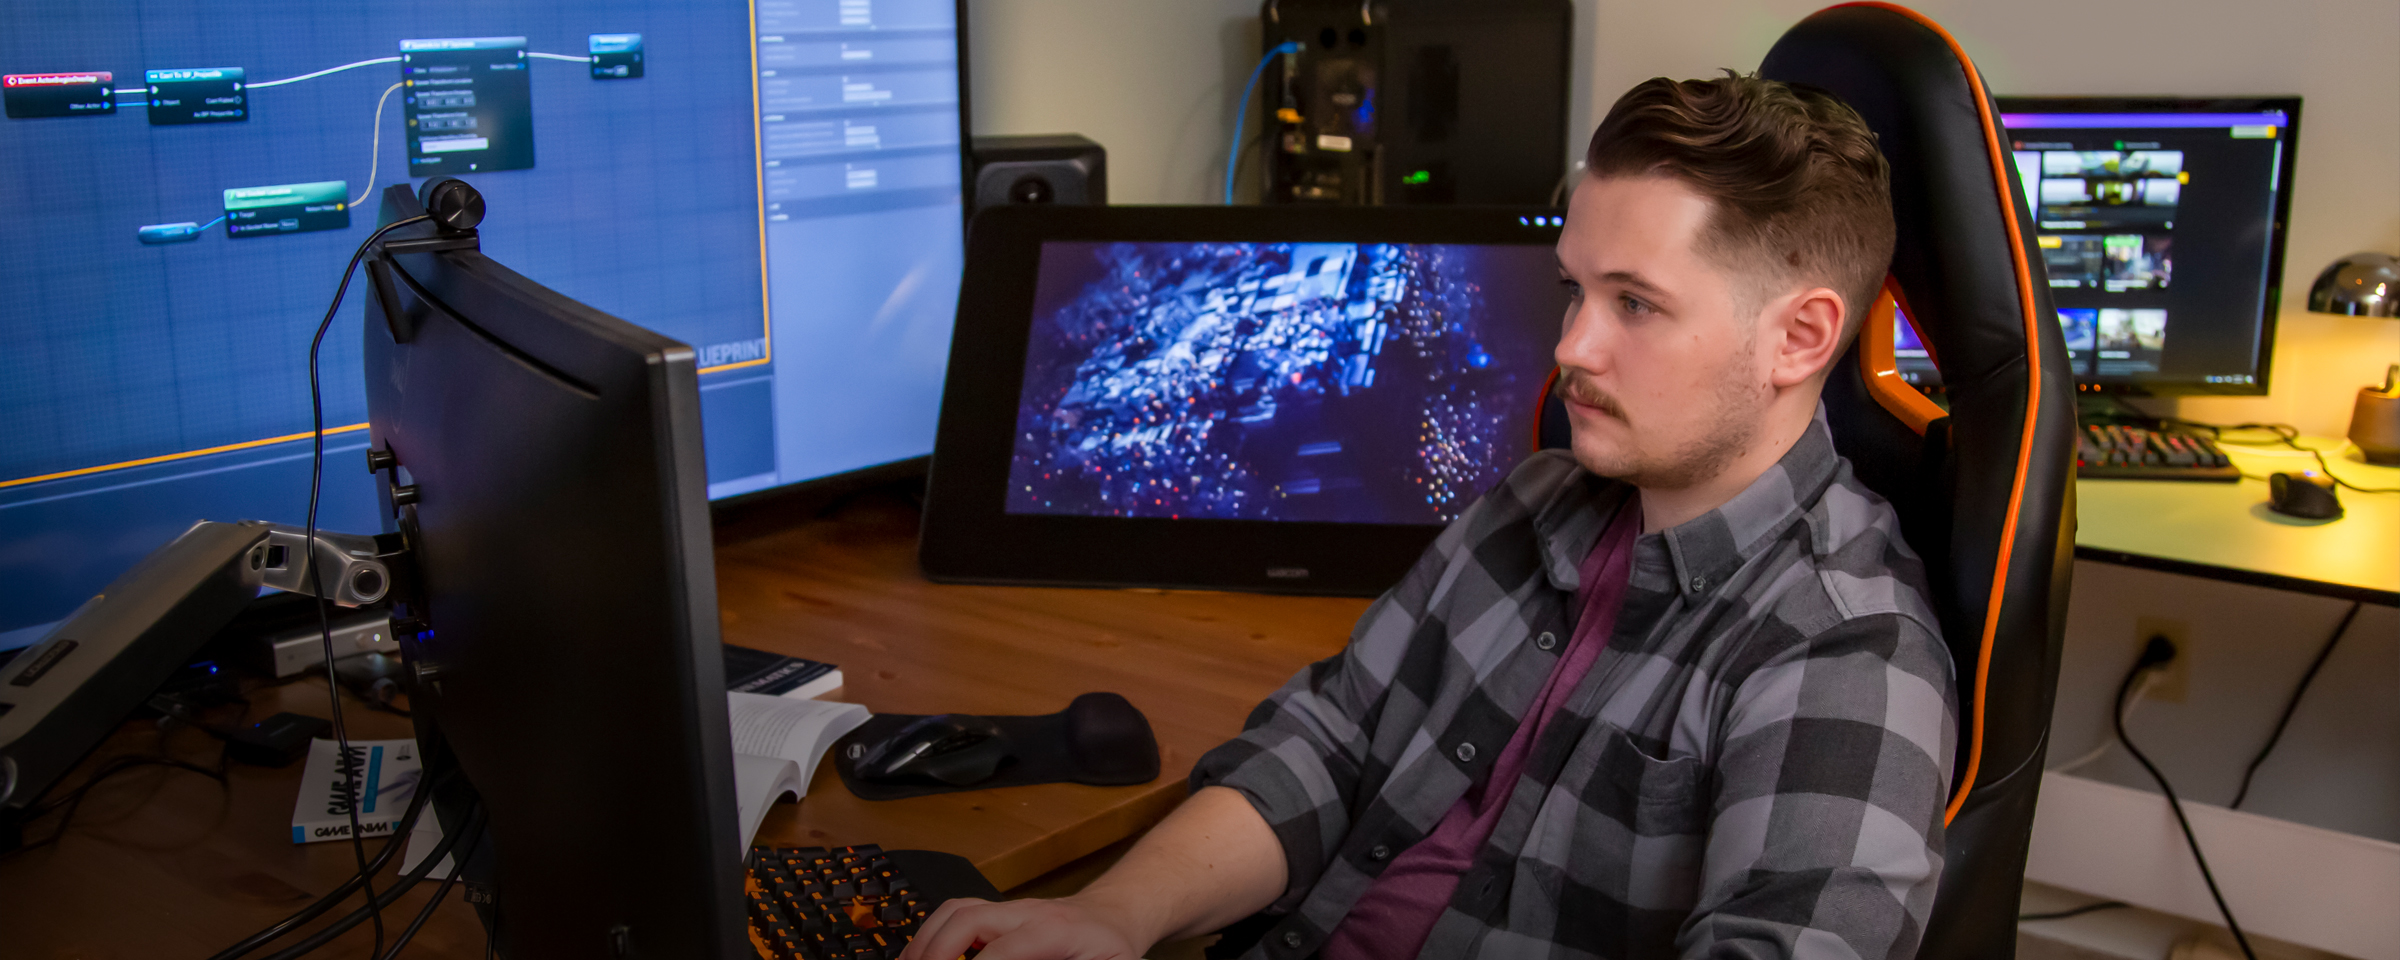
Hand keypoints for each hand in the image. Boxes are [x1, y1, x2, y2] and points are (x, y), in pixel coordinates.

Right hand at [898, 896, 1148, 959]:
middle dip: (939, 950)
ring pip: (956, 909)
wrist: (1113, 916)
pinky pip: (957, 912)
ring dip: (927, 939)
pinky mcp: (999, 912)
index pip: (1004, 949)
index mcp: (1056, 931)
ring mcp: (1010, 908)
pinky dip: (932, 933)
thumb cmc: (1111, 949)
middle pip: (970, 917)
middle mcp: (1027, 913)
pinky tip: (922, 957)